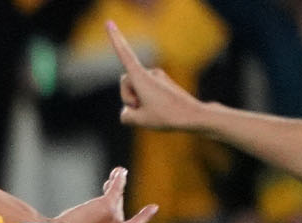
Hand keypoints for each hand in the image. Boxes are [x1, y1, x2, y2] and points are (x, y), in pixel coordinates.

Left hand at [53, 166, 157, 222]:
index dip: (143, 218)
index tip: (154, 206)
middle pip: (118, 210)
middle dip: (116, 196)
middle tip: (115, 180)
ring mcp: (115, 219)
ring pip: (115, 198)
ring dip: (114, 184)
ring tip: (116, 173)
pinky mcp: (109, 206)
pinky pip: (116, 189)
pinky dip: (118, 179)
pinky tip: (119, 171)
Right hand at [109, 20, 208, 134]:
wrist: (193, 115)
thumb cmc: (166, 116)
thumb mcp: (137, 120)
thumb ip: (125, 115)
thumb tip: (129, 111)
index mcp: (141, 78)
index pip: (124, 55)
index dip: (115, 39)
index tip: (109, 23)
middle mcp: (149, 73)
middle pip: (125, 82)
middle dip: (127, 96)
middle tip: (139, 108)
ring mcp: (156, 77)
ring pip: (135, 88)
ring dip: (137, 101)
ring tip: (152, 111)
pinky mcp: (162, 83)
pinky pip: (145, 92)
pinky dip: (145, 102)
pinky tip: (158, 110)